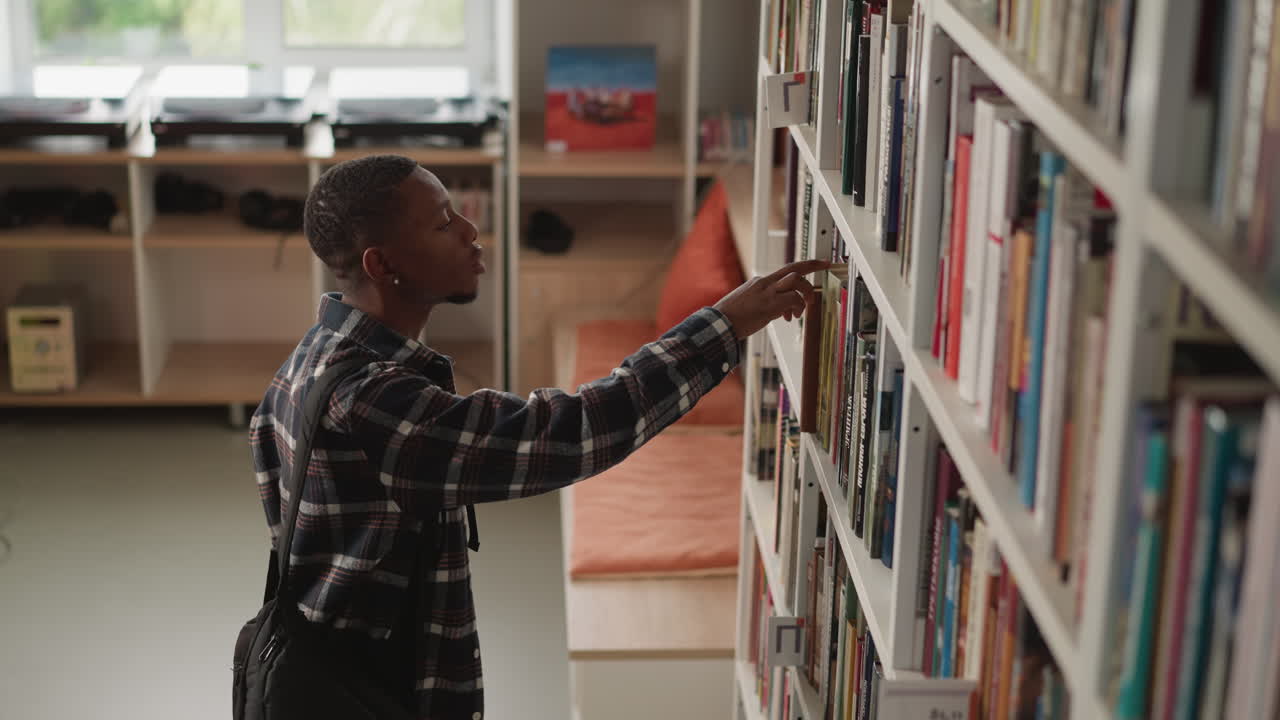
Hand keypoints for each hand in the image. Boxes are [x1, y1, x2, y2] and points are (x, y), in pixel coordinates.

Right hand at [713, 259, 834, 338]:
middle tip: (827, 265)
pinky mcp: (770, 304)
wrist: (720, 324)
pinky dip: (798, 308)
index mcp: (760, 282)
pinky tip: (791, 318)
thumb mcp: (750, 304)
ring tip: (801, 309)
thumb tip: (784, 310)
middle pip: (795, 268)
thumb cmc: (732, 318)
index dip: (805, 265)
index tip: (820, 263)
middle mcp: (765, 283)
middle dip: (814, 265)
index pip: (786, 270)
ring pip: (797, 280)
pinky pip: (794, 300)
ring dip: (806, 293)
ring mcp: (768, 292)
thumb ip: (768, 302)